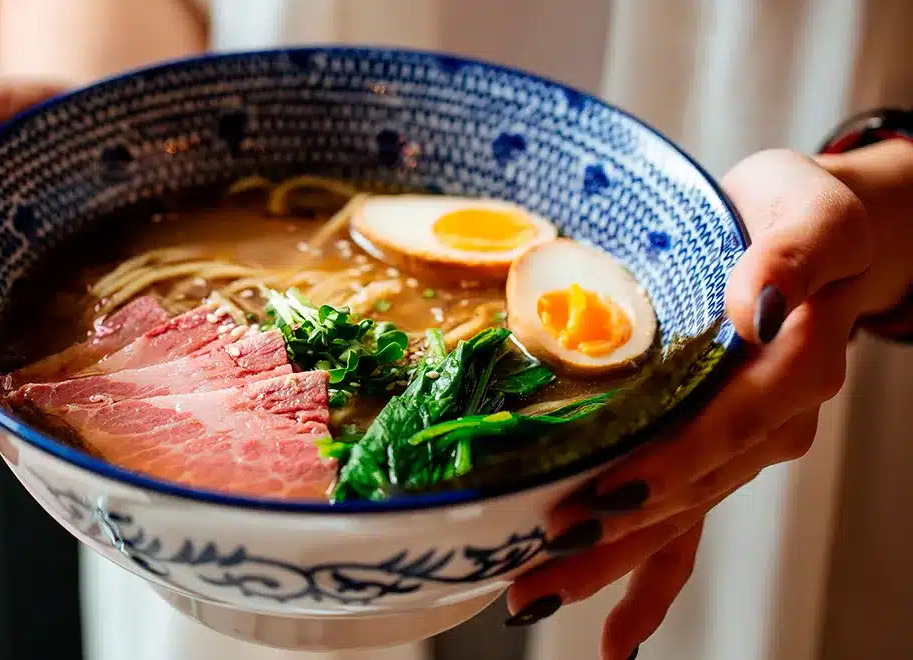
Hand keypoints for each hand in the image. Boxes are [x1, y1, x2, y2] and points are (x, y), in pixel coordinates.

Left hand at [506, 144, 912, 659]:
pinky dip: (650, 583)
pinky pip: (687, 529)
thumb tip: (758, 308)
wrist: (814, 238)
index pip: (724, 426)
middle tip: (536, 567)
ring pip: (673, 517)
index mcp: (791, 364)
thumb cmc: (798, 213)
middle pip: (686, 490)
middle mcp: (767, 421)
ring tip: (535, 598)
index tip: (601, 496)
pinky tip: (616, 638)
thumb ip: (791, 258)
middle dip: (611, 534)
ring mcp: (739, 447)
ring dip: (607, 564)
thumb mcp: (806, 213)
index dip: (665, 465)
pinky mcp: (714, 455)